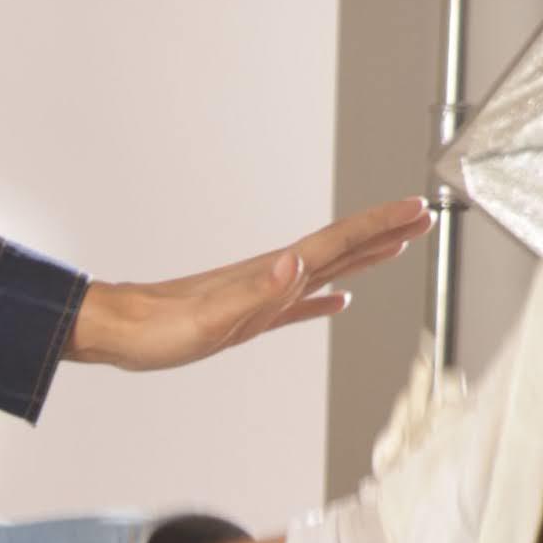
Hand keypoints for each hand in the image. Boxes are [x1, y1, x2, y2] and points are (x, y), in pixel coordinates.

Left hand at [64, 201, 428, 371]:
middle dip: (383, 232)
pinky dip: (322, 300)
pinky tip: (336, 301)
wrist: (118, 331)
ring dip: (362, 257)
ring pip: (325, 270)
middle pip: (340, 248)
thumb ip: (256, 293)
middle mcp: (270, 277)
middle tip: (424, 217)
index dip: (378, 227)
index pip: (336, 243)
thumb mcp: (209, 318)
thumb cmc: (156, 329)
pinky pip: (297, 304)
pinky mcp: (247, 316)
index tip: (415, 211)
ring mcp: (261, 295)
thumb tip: (296, 265)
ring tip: (395, 247)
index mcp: (270, 274)